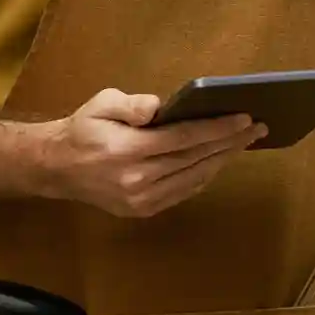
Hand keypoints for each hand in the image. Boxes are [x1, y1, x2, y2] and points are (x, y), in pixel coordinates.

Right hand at [38, 88, 265, 217]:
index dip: (217, 128)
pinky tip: (218, 160)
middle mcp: (138, 180)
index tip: (244, 118)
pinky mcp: (142, 210)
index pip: (184, 138)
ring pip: (194, 178)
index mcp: (128, 151)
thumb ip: (131, 104)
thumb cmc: (83, 129)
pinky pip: (183, 192)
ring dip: (222, 159)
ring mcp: (141, 200)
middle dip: (229, 142)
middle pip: (195, 159)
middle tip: (258, 128)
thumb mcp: (101, 103)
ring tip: (244, 142)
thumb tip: (161, 107)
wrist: (56, 168)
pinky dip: (204, 175)